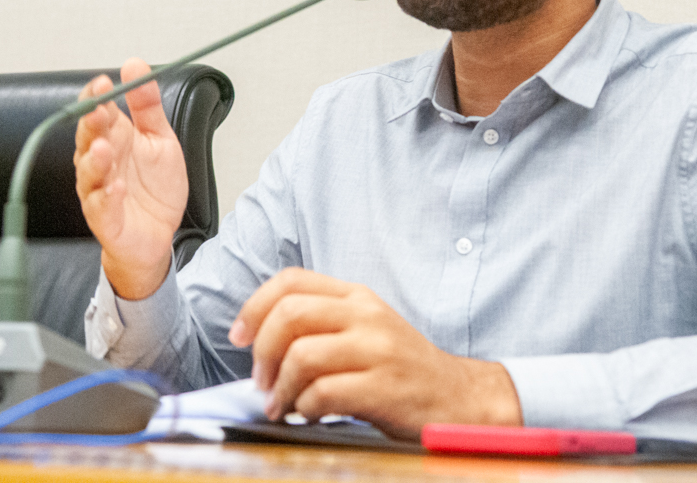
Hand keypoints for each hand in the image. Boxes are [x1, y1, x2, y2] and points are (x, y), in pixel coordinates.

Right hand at [74, 58, 187, 299]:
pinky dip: (107, 198)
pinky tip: (115, 188)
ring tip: (104, 148)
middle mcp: (102, 163)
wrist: (160, 234)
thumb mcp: (160, 139)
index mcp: (114, 140)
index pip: (98, 112)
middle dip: (91, 124)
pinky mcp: (107, 219)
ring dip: (95, 161)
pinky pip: (102, 207)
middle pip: (88, 139)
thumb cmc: (154, 188)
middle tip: (97, 109)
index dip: (96, 97)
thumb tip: (135, 66)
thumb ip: (148, 105)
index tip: (102, 82)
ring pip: (89, 173)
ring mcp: (100, 191)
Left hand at [228, 268, 522, 438]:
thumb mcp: (367, 328)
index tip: (239, 336)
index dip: (254, 306)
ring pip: (301, 356)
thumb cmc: (402, 368)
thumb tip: (259, 335)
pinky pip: (323, 393)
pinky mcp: (383, 388)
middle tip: (262, 380)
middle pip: (289, 315)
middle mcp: (367, 315)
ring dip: (280, 388)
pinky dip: (304, 408)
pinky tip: (309, 415)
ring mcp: (377, 350)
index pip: (291, 281)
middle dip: (262, 352)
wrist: (457, 397)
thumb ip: (323, 321)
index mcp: (357, 296)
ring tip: (282, 405)